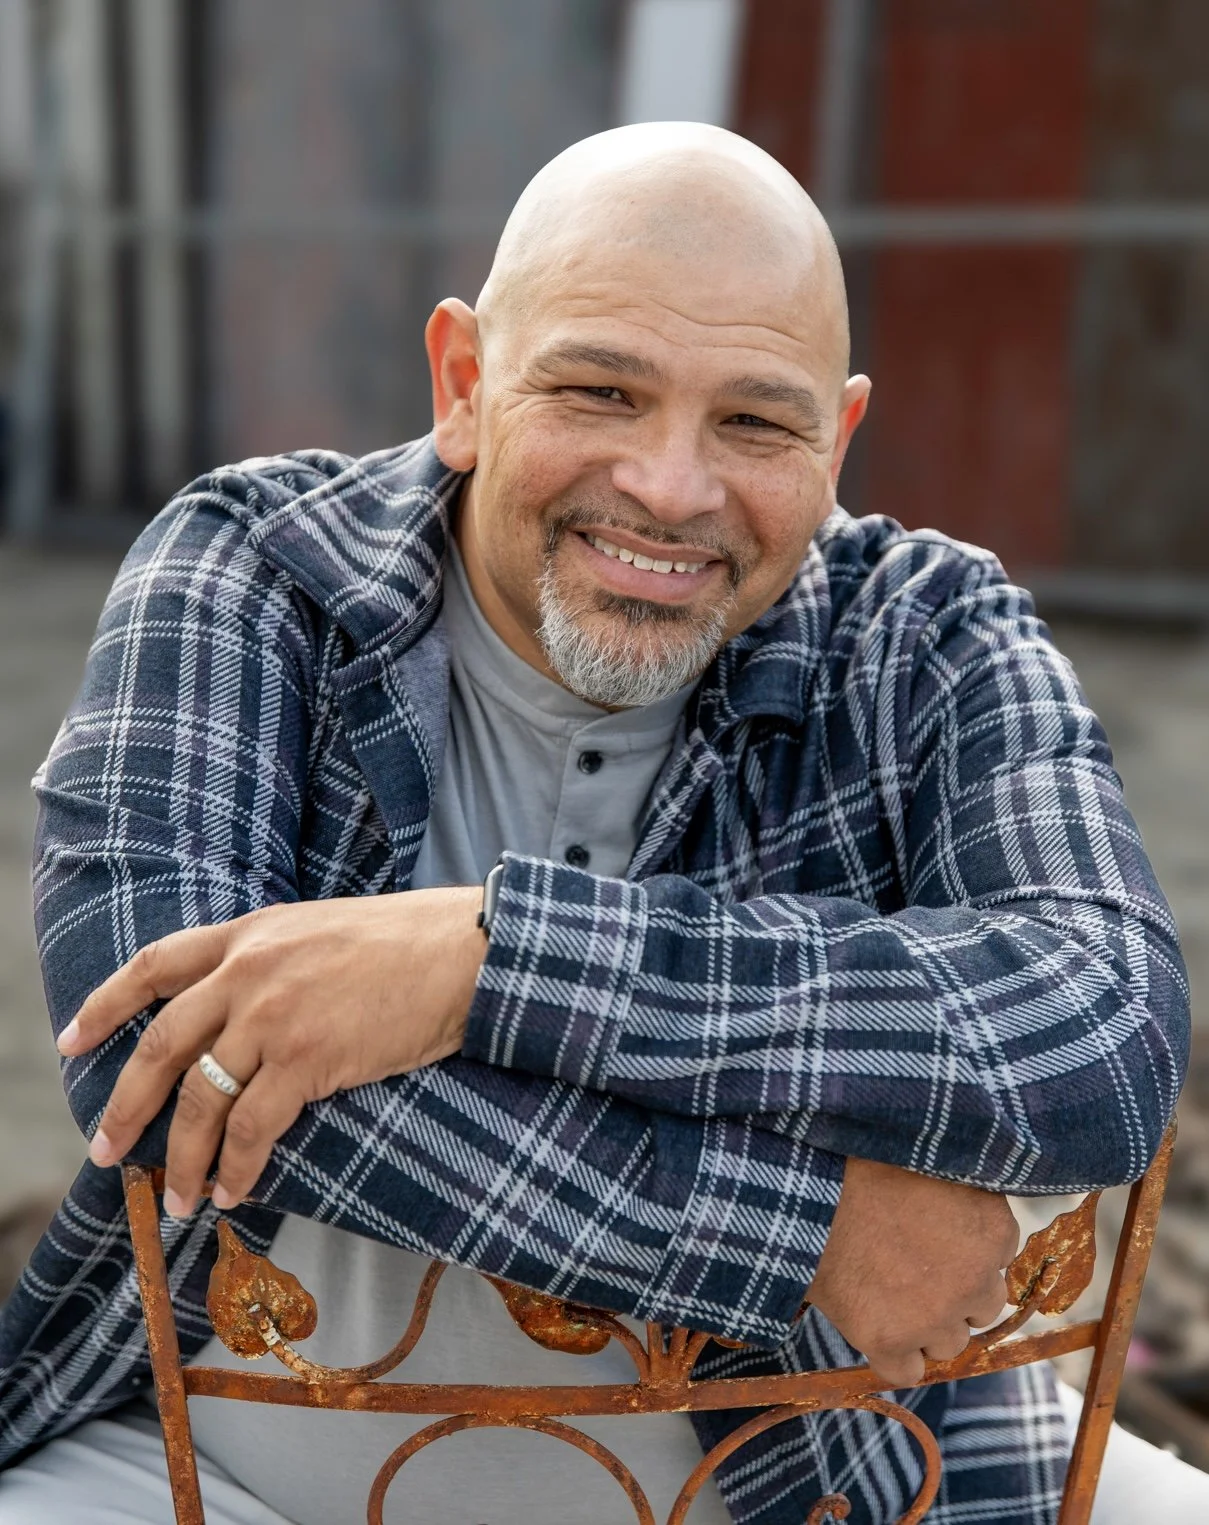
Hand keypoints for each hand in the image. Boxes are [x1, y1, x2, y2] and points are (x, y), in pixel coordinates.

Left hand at [57, 889, 484, 1218]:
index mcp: (251, 934)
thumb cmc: (410, 942)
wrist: (465, 950)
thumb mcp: (321, 930)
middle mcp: (249, 971)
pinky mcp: (308, 1058)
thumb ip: (272, 960)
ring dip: (181, 1158)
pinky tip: (231, 1192)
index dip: (106, 1005)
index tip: (73, 1040)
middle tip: (105, 1149)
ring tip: (175, 1197)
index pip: (155, 964)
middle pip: (161, 1045)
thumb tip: (243, 1012)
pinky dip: (237, 1167)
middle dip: (126, 1105)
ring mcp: (274, 1016)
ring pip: (200, 1099)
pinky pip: (253, 1127)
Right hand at [806, 1156, 1018, 1387]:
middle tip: (912, 1268)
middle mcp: (975, 1278)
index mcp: (992, 1228)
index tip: (936, 1239)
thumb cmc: (864, 1161)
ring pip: (949, 1344)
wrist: (804, 1185)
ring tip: (886, 1292)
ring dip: (926, 1327)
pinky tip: (874, 1326)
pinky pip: (907, 1371)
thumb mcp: (934, 1162)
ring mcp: (933, 1316)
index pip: (999, 1259)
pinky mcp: (889, 1341)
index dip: (965, 1251)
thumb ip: (965, 1194)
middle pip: (981, 1307)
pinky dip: (893, 1355)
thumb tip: (969, 1217)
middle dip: (953, 1294)